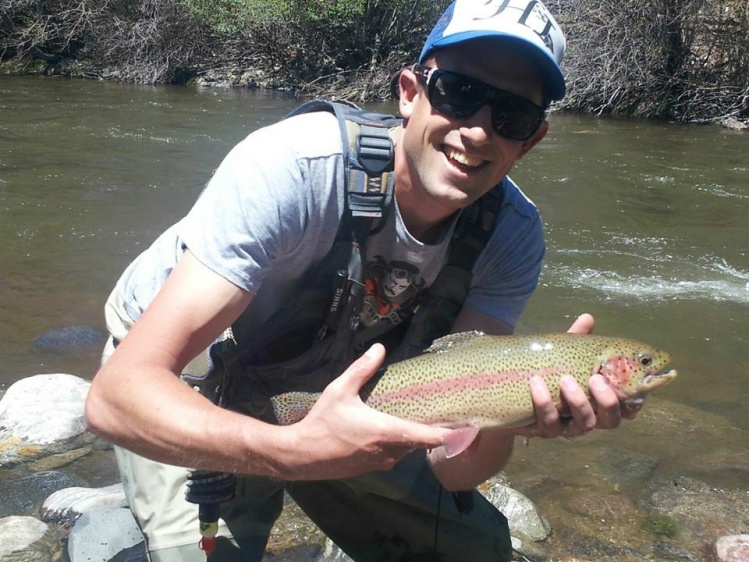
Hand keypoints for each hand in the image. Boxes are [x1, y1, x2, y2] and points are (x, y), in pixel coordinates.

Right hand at [277, 344, 453, 480]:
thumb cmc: (323, 422)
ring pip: (405, 449)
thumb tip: (379, 348)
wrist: (301, 456)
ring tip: (417, 418)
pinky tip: (389, 430)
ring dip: (411, 436)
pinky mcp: (371, 468)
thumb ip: (362, 369)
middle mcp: (390, 452)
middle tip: (443, 413)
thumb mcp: (340, 390)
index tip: (468, 429)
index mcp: (387, 432)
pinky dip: (396, 444)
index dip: (451, 434)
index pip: (429, 437)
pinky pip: (392, 455)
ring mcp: (380, 463)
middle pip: (419, 442)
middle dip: (431, 430)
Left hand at [514, 314, 640, 439]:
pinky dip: (544, 404)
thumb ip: (577, 339)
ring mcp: (568, 427)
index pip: (629, 408)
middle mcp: (590, 418)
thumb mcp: (564, 354)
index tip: (632, 386)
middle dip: (607, 401)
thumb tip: (587, 317)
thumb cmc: (549, 370)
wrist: (512, 390)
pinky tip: (536, 385)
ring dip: (577, 402)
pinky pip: (548, 423)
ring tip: (566, 380)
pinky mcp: (545, 430)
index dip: (634, 401)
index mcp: (601, 400)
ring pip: (583, 424)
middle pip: (611, 421)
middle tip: (596, 378)